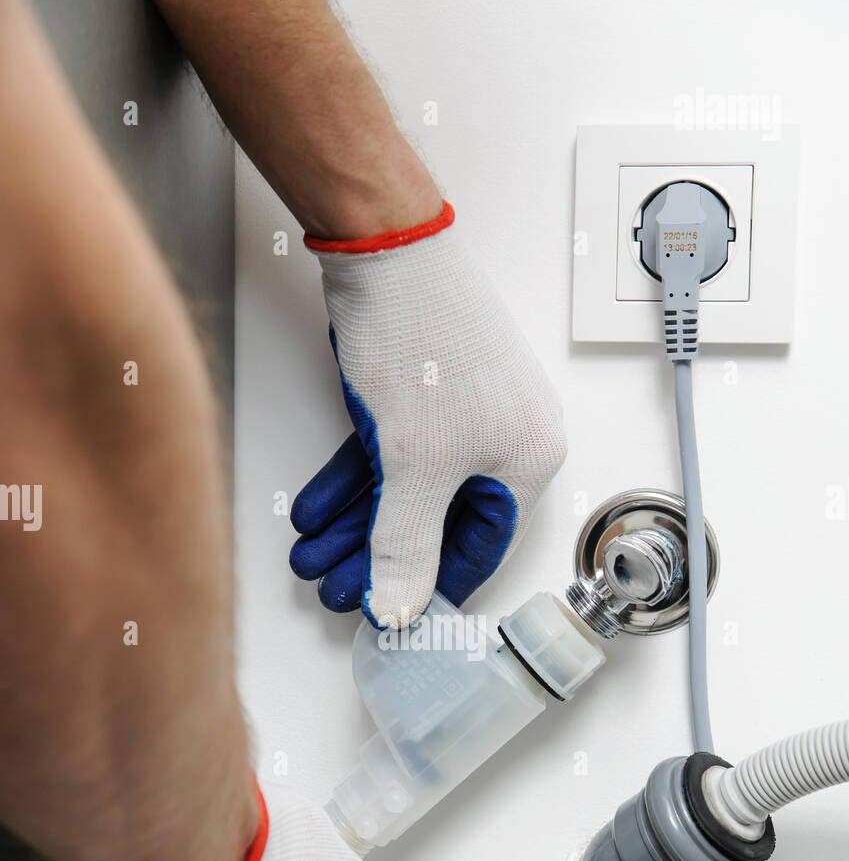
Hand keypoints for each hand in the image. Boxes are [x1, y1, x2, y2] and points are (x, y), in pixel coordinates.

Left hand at [290, 205, 567, 628]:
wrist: (383, 245)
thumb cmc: (421, 336)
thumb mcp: (413, 464)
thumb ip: (404, 544)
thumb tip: (399, 609)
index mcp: (525, 461)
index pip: (478, 552)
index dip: (428, 589)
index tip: (388, 615)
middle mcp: (502, 438)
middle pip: (434, 522)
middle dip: (375, 559)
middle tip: (333, 588)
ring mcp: (460, 414)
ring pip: (404, 491)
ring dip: (354, 527)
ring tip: (310, 555)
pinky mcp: (422, 392)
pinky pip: (388, 457)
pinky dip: (351, 484)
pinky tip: (315, 510)